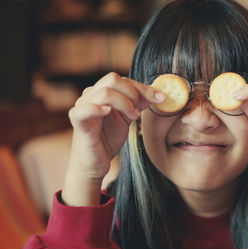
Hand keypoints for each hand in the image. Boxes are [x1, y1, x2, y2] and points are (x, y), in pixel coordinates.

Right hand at [63, 72, 164, 205]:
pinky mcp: (78, 123)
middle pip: (113, 80)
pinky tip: (108, 112)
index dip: (143, 88)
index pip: (123, 80)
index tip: (161, 98)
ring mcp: (82, 108)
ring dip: (124, 103)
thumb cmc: (108, 139)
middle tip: (139, 111)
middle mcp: (90, 96)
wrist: (95, 163)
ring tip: (133, 117)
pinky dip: (97, 108)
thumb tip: (158, 93)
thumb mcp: (127, 117)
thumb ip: (139, 103)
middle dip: (133, 93)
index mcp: (101, 92)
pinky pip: (83, 110)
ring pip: (104, 93)